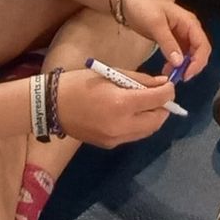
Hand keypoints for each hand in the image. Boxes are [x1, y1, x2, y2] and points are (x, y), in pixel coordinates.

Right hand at [54, 66, 176, 146]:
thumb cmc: (79, 83)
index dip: (168, 92)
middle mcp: (122, 125)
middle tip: (158, 95)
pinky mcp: (110, 145)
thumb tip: (163, 84)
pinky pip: (134, 136)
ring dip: (153, 117)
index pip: (159, 100)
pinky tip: (130, 113)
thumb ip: (139, 80)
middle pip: (158, 120)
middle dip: (163, 107)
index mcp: (122, 104)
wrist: (51, 106)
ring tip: (145, 103)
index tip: (168, 85)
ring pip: (148, 131)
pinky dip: (139, 125)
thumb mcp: (110, 74)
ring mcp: (116, 139)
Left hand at [115, 0, 211, 82]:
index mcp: (189, 22)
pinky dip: (176, 63)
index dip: (198, 62)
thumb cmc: (143, 6)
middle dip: (192, 66)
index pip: (203, 45)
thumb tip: (180, 63)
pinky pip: (180, 54)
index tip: (186, 75)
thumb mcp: (155, 24)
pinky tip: (166, 69)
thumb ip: (168, 43)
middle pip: (199, 52)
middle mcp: (188, 29)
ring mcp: (181, 34)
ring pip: (190, 55)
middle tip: (179, 78)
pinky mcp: (172, 39)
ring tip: (169, 75)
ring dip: (183, 66)